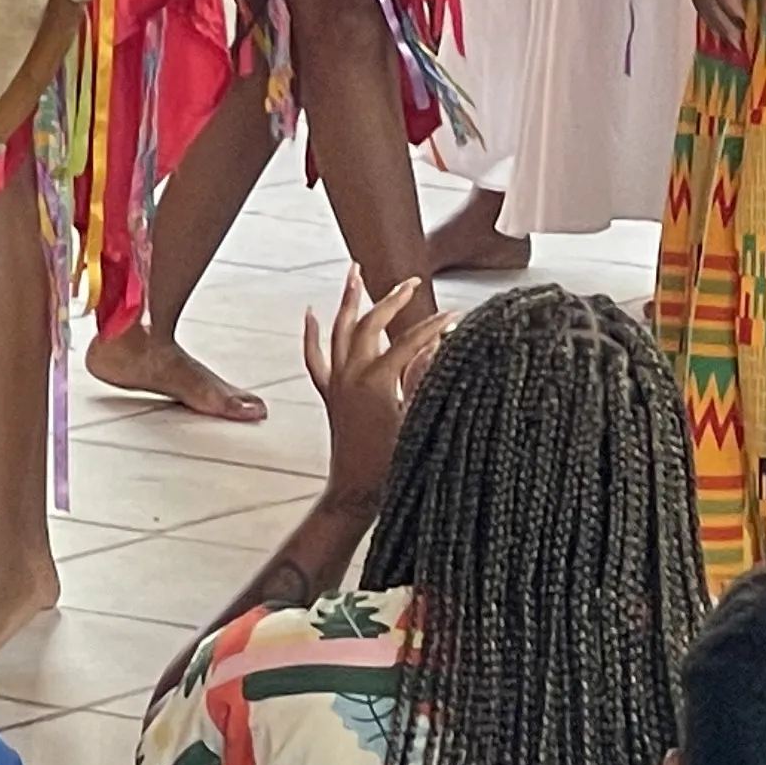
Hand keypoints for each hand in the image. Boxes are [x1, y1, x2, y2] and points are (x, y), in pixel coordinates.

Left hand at [302, 271, 448, 521]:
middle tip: (410, 282)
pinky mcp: (329, 393)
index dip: (434, 327)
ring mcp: (337, 382)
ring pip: (340, 330)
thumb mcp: (417, 422)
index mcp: (377, 382)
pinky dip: (312, 334)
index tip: (455, 316)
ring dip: (348, 300)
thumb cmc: (391, 466)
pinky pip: (316, 357)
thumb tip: (435, 346)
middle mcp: (351, 375)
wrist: (357, 493)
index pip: (410, 342)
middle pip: (372, 324)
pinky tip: (311, 313)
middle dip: (392, 299)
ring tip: (354, 271)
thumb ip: (423, 380)